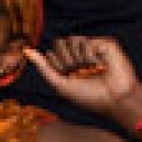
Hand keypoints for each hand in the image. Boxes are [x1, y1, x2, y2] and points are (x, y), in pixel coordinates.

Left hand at [26, 36, 141, 126]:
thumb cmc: (89, 97)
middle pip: (59, 43)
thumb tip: (26, 51)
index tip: (70, 78)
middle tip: (79, 74)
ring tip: (89, 70)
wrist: (114, 101)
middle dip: (65, 61)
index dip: (57, 66)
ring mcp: (93, 47)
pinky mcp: (106, 44)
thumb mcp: (60, 84)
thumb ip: (44, 67)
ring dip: (76, 59)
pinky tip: (99, 65)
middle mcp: (81, 53)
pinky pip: (87, 42)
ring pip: (71, 40)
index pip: (52, 52)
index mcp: (70, 62)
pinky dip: (89, 57)